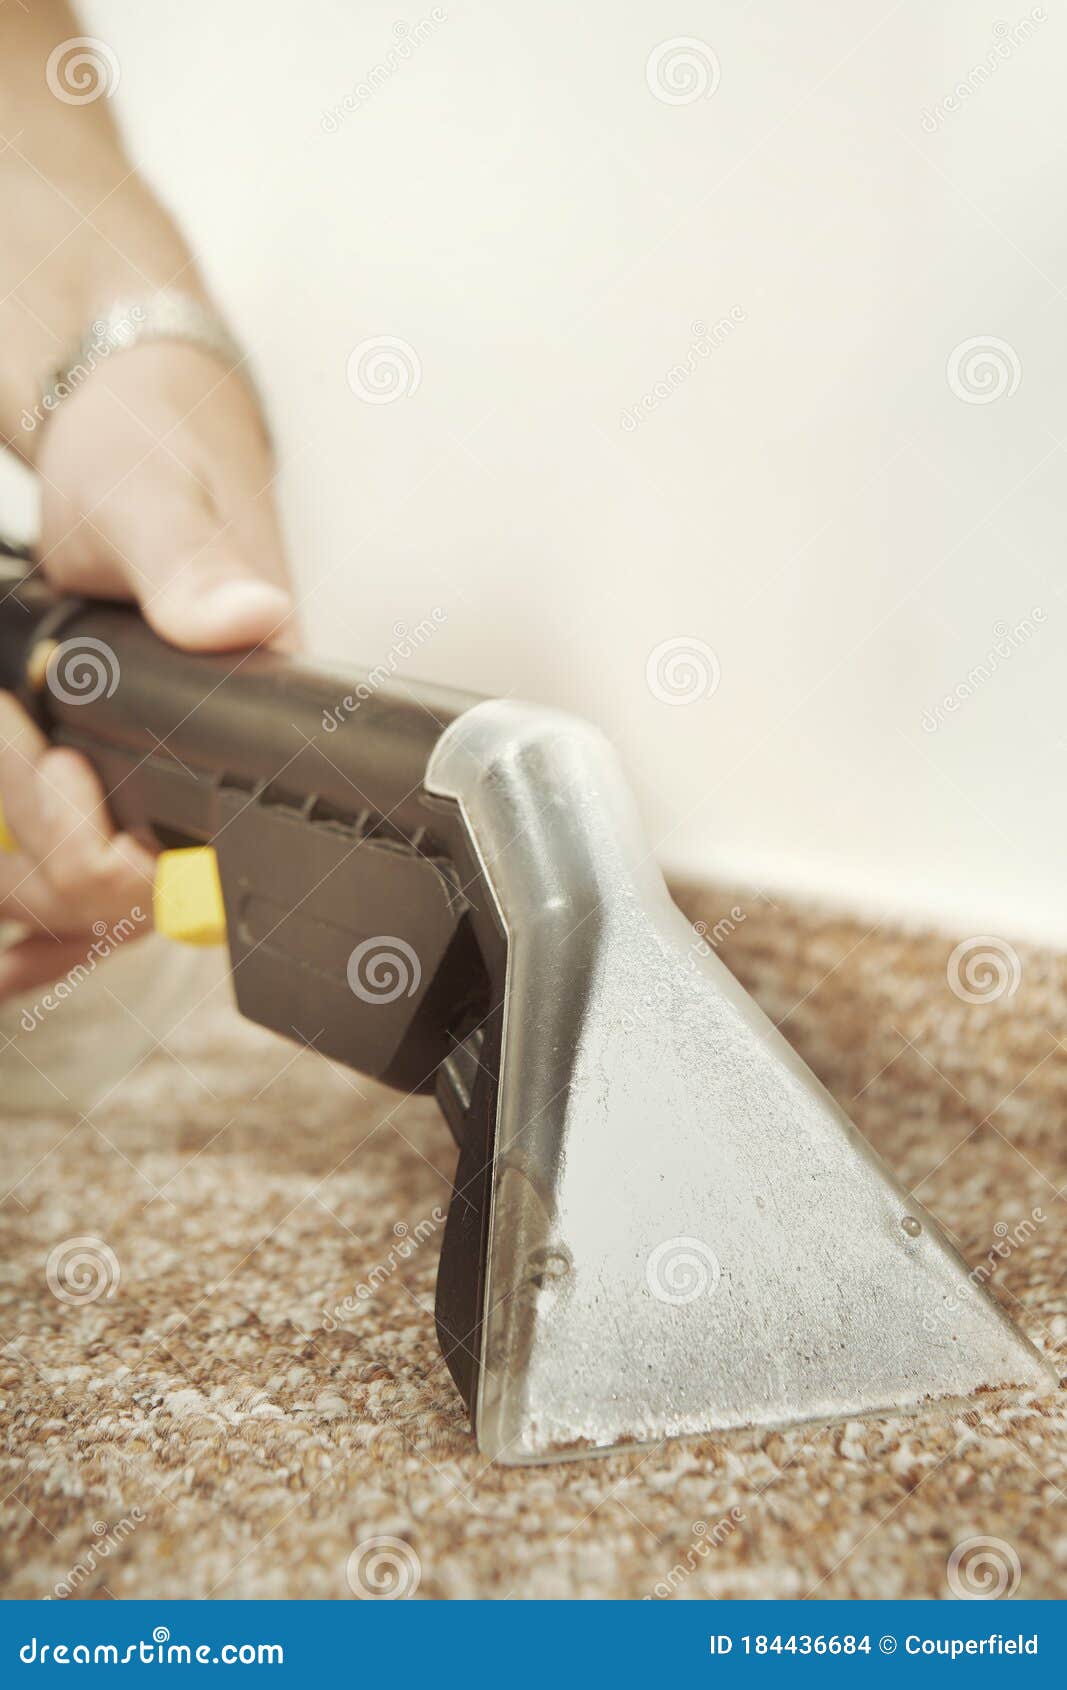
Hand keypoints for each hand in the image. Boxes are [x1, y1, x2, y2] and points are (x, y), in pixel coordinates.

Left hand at [0, 340, 293, 998]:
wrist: (125, 430)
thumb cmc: (149, 457)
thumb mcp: (152, 498)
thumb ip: (195, 563)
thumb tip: (254, 619)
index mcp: (247, 723)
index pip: (180, 869)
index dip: (97, 851)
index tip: (50, 763)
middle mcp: (205, 776)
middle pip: (109, 903)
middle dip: (31, 837)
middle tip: (10, 729)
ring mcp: (152, 786)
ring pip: (74, 902)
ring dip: (15, 854)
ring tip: (3, 737)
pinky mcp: (109, 779)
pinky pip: (65, 876)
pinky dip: (26, 887)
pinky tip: (7, 900)